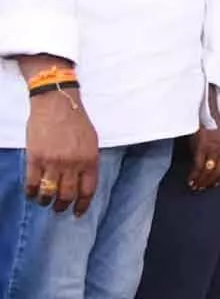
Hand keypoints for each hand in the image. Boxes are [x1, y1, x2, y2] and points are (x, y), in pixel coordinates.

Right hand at [25, 89, 98, 215]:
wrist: (56, 104)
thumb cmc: (76, 121)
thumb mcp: (91, 141)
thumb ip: (88, 161)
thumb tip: (83, 179)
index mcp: (89, 159)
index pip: (88, 190)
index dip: (82, 204)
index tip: (78, 212)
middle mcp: (72, 164)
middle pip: (67, 194)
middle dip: (63, 206)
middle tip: (59, 209)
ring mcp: (53, 162)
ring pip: (48, 192)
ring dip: (46, 201)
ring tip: (45, 202)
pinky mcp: (35, 158)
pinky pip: (32, 183)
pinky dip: (31, 193)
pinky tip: (31, 194)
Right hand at [188, 124, 219, 190]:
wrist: (203, 111)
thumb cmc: (208, 126)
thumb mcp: (219, 140)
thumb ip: (218, 152)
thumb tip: (210, 169)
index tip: (214, 185)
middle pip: (219, 171)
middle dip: (210, 182)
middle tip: (201, 188)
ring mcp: (214, 147)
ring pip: (209, 170)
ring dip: (201, 180)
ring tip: (194, 186)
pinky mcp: (203, 146)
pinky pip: (199, 165)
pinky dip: (194, 175)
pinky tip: (190, 179)